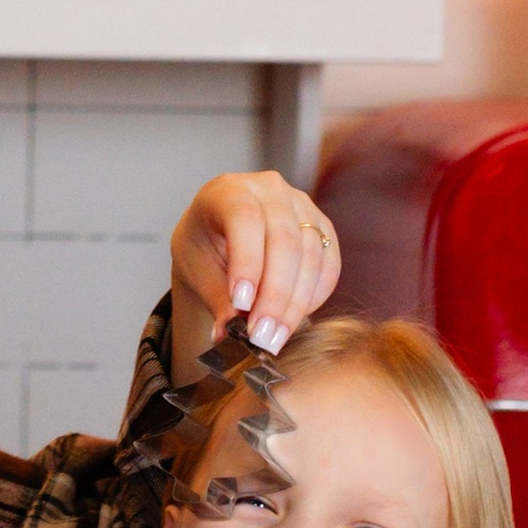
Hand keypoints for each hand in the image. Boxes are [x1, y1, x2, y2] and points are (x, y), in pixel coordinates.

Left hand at [170, 171, 341, 359]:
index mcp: (228, 190)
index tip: (242, 303)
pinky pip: (328, 264)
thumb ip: (216, 299)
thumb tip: (229, 335)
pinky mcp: (322, 227)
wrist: (219, 234)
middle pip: (284, 240)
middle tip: (263, 336)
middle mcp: (270, 190)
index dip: (247, 262)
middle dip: (275, 295)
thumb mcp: (198, 270)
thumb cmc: (204, 247)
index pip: (245, 220)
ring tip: (276, 337)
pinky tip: (294, 319)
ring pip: (311, 254)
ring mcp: (302, 205)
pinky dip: (314, 296)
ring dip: (295, 302)